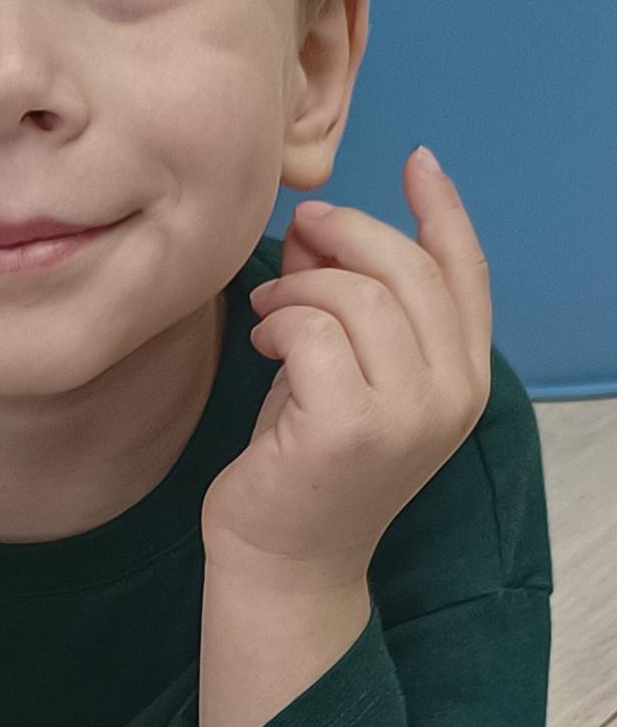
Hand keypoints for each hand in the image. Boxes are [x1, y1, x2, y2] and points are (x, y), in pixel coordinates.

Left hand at [202, 148, 493, 580]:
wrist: (283, 563)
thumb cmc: (307, 465)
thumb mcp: (343, 370)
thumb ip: (347, 299)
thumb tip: (318, 221)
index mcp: (465, 377)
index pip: (465, 272)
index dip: (442, 210)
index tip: (416, 162)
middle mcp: (452, 394)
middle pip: (407, 268)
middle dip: (344, 235)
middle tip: (296, 238)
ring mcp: (409, 413)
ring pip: (359, 295)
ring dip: (301, 286)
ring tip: (268, 311)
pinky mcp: (352, 427)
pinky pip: (314, 329)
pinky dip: (280, 322)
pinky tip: (262, 343)